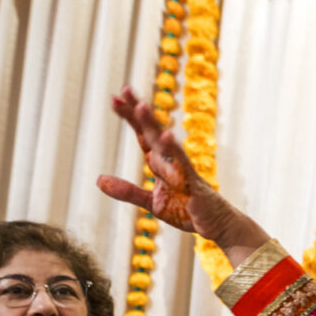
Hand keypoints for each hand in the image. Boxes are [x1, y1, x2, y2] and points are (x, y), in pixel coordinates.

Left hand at [96, 86, 264, 252]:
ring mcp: (183, 169)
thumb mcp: (151, 203)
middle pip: (152, 131)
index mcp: (160, 162)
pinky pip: (182, 164)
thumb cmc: (187, 210)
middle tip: (124, 90)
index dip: (130, 116)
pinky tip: (166, 136)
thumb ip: (127, 191)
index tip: (116, 97)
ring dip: (153, 124)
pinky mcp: (193, 182)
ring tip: (142, 106)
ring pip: (166, 142)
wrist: (217, 225)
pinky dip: (174, 150)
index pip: (143, 134)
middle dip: (138, 111)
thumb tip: (99, 180)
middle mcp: (170, 160)